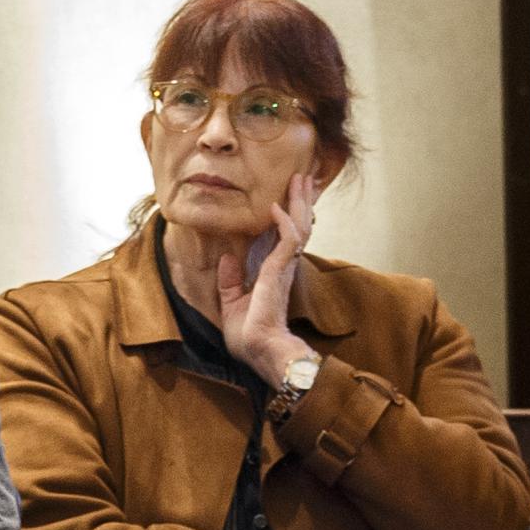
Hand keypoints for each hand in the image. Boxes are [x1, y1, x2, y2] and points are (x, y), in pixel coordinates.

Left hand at [209, 170, 319, 386]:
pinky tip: (277, 206)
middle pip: (297, 225)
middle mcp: (283, 267)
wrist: (260, 352)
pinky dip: (283, 221)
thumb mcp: (231, 304)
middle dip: (300, 200)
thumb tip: (226, 258)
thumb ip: (230, 281)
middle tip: (303, 177)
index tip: (290, 195)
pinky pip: (287, 240)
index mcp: (273, 273)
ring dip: (298, 202)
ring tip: (299, 180)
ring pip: (298, 227)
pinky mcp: (278, 272)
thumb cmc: (250, 337)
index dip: (289, 215)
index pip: (285, 237)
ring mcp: (283, 268)